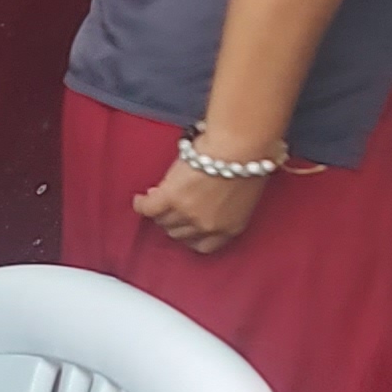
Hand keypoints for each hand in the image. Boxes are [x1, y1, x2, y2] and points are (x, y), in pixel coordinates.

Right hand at [133, 143, 270, 257]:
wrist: (239, 147)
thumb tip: (202, 198)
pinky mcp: (170, 197)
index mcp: (230, 228)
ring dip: (159, 212)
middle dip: (174, 222)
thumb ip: (224, 205)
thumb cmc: (250, 161)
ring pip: (163, 221)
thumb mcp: (243, 195)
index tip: (186, 227)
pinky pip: (148, 208)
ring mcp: (187, 213)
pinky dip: (142, 205)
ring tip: (154, 200)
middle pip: (179, 234)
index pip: (204, 245)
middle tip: (170, 208)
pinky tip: (140, 199)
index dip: (192, 236)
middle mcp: (207, 226)